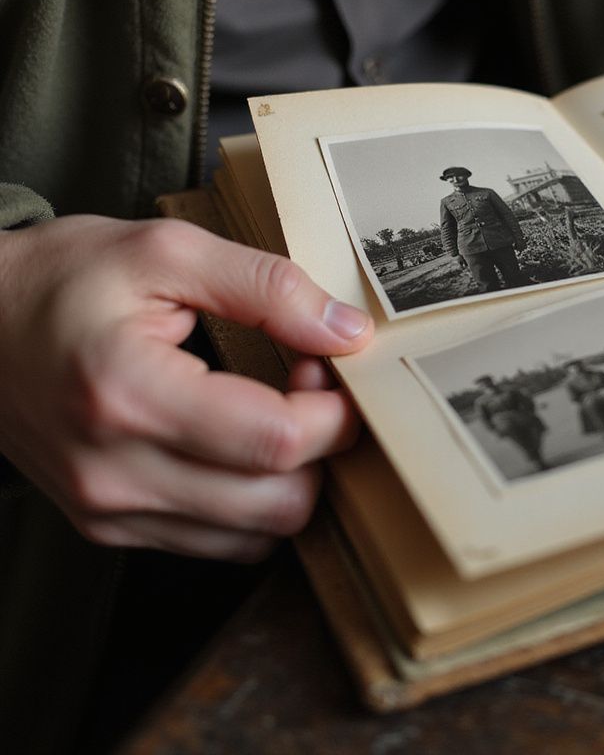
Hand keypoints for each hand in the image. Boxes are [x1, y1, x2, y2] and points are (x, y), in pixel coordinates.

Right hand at [0, 216, 373, 560]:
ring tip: (274, 412)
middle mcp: (115, 473)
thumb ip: (267, 287)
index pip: (276, 442)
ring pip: (257, 537)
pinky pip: (219, 543)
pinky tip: (240, 445)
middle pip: (279, 505)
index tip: (328, 365)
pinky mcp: (109, 526)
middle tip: (305, 387)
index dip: (332, 411)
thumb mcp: (167, 251)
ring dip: (292, 479)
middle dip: (322, 449)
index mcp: (130, 395)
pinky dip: (252, 501)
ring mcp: (109, 511)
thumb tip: (348, 332)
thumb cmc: (63, 280)